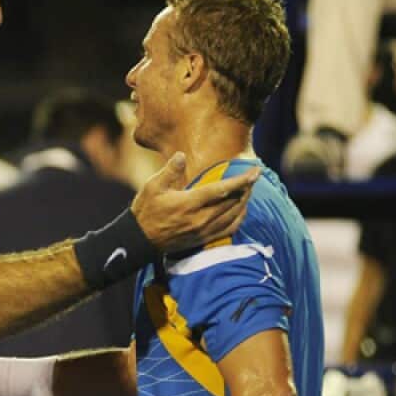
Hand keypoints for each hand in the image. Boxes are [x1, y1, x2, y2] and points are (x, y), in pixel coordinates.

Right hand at [131, 152, 258, 253]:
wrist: (140, 240)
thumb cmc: (146, 211)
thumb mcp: (152, 187)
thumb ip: (169, 171)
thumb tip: (182, 155)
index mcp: (190, 203)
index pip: (223, 189)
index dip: (242, 180)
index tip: (256, 171)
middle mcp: (201, 218)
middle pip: (233, 202)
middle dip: (246, 188)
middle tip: (253, 177)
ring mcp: (203, 230)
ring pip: (234, 215)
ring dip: (245, 202)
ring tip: (249, 191)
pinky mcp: (203, 239)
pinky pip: (229, 229)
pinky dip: (239, 218)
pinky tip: (241, 211)